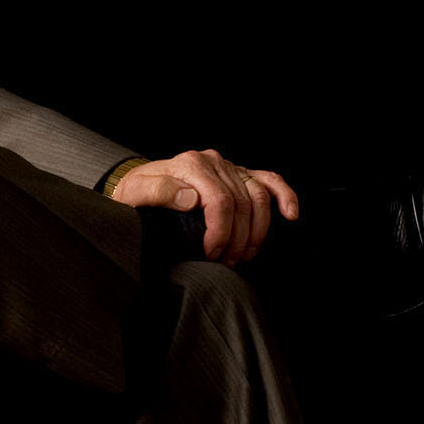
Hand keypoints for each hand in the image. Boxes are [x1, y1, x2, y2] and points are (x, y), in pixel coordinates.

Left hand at [109, 149, 298, 265]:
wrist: (137, 185)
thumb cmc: (135, 194)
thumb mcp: (134, 194)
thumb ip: (157, 191)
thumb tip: (191, 197)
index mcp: (191, 165)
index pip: (219, 201)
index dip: (220, 232)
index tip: (211, 254)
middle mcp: (213, 161)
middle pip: (242, 203)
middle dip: (238, 238)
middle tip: (226, 262)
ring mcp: (229, 167)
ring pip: (259, 197)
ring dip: (257, 231)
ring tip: (243, 255)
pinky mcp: (239, 174)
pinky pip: (269, 181)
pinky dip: (284, 197)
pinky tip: (290, 215)